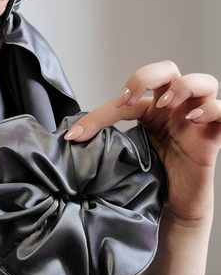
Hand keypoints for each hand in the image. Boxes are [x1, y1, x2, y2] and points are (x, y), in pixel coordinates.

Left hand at [64, 60, 219, 222]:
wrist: (174, 205)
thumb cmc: (153, 176)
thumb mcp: (125, 154)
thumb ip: (105, 140)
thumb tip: (69, 137)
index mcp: (151, 109)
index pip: (127, 97)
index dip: (102, 112)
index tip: (79, 134)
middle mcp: (175, 108)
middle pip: (168, 69)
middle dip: (146, 76)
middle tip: (130, 101)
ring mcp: (197, 119)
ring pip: (204, 82)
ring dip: (182, 87)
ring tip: (165, 105)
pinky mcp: (214, 136)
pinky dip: (211, 108)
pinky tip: (193, 119)